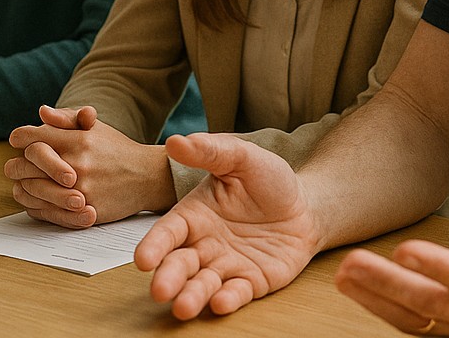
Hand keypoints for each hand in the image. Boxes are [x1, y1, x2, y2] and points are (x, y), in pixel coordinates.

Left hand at [7, 105, 174, 227]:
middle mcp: (75, 164)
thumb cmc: (116, 149)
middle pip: (23, 165)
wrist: (146, 177)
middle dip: (16, 164)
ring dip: (24, 186)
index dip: (20, 138)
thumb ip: (66, 118)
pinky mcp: (82, 211)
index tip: (18, 140)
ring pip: (30, 190)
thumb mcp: (95, 127)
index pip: (30, 138)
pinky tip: (39, 199)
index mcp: (76, 140)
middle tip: (17, 165)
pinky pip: (45, 212)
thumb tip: (41, 113)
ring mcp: (78, 189)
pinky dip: (36, 205)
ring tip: (26, 182)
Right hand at [134, 132, 320, 319]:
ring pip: (203, 285)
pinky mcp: (251, 282)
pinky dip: (228, 300)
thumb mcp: (241, 158)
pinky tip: (222, 303)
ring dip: (192, 296)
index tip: (143, 260)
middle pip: (180, 265)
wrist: (305, 205)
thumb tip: (176, 141)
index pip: (167, 233)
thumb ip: (210, 151)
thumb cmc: (268, 180)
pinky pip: (237, 293)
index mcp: (194, 216)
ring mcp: (226, 266)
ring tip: (184, 306)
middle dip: (168, 278)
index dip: (154, 246)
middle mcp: (204, 245)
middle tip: (160, 291)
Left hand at [332, 147, 448, 335]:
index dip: (440, 267)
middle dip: (390, 285)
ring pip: (417, 319)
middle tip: (352, 263)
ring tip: (344, 274)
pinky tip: (356, 289)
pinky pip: (414, 324)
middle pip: (433, 304)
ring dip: (377, 299)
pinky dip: (383, 309)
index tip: (405, 250)